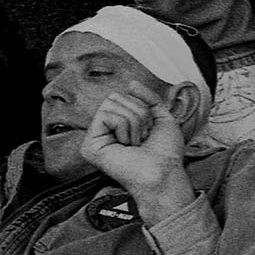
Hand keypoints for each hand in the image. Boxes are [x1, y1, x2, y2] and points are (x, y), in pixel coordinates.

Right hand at [80, 86, 192, 220]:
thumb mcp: (161, 116)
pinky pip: (106, 116)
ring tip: (135, 142)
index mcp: (119, 123)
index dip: (142, 107)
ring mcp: (95, 137)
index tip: (148, 129)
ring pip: (111, 105)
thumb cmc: (165, 151)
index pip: (122, 95)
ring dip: (134, 122)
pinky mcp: (89, 146)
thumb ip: (147, 97)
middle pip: (115, 97)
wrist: (164, 171)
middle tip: (142, 136)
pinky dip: (124, 127)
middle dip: (138, 113)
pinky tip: (125, 145)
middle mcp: (104, 129)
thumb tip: (130, 83)